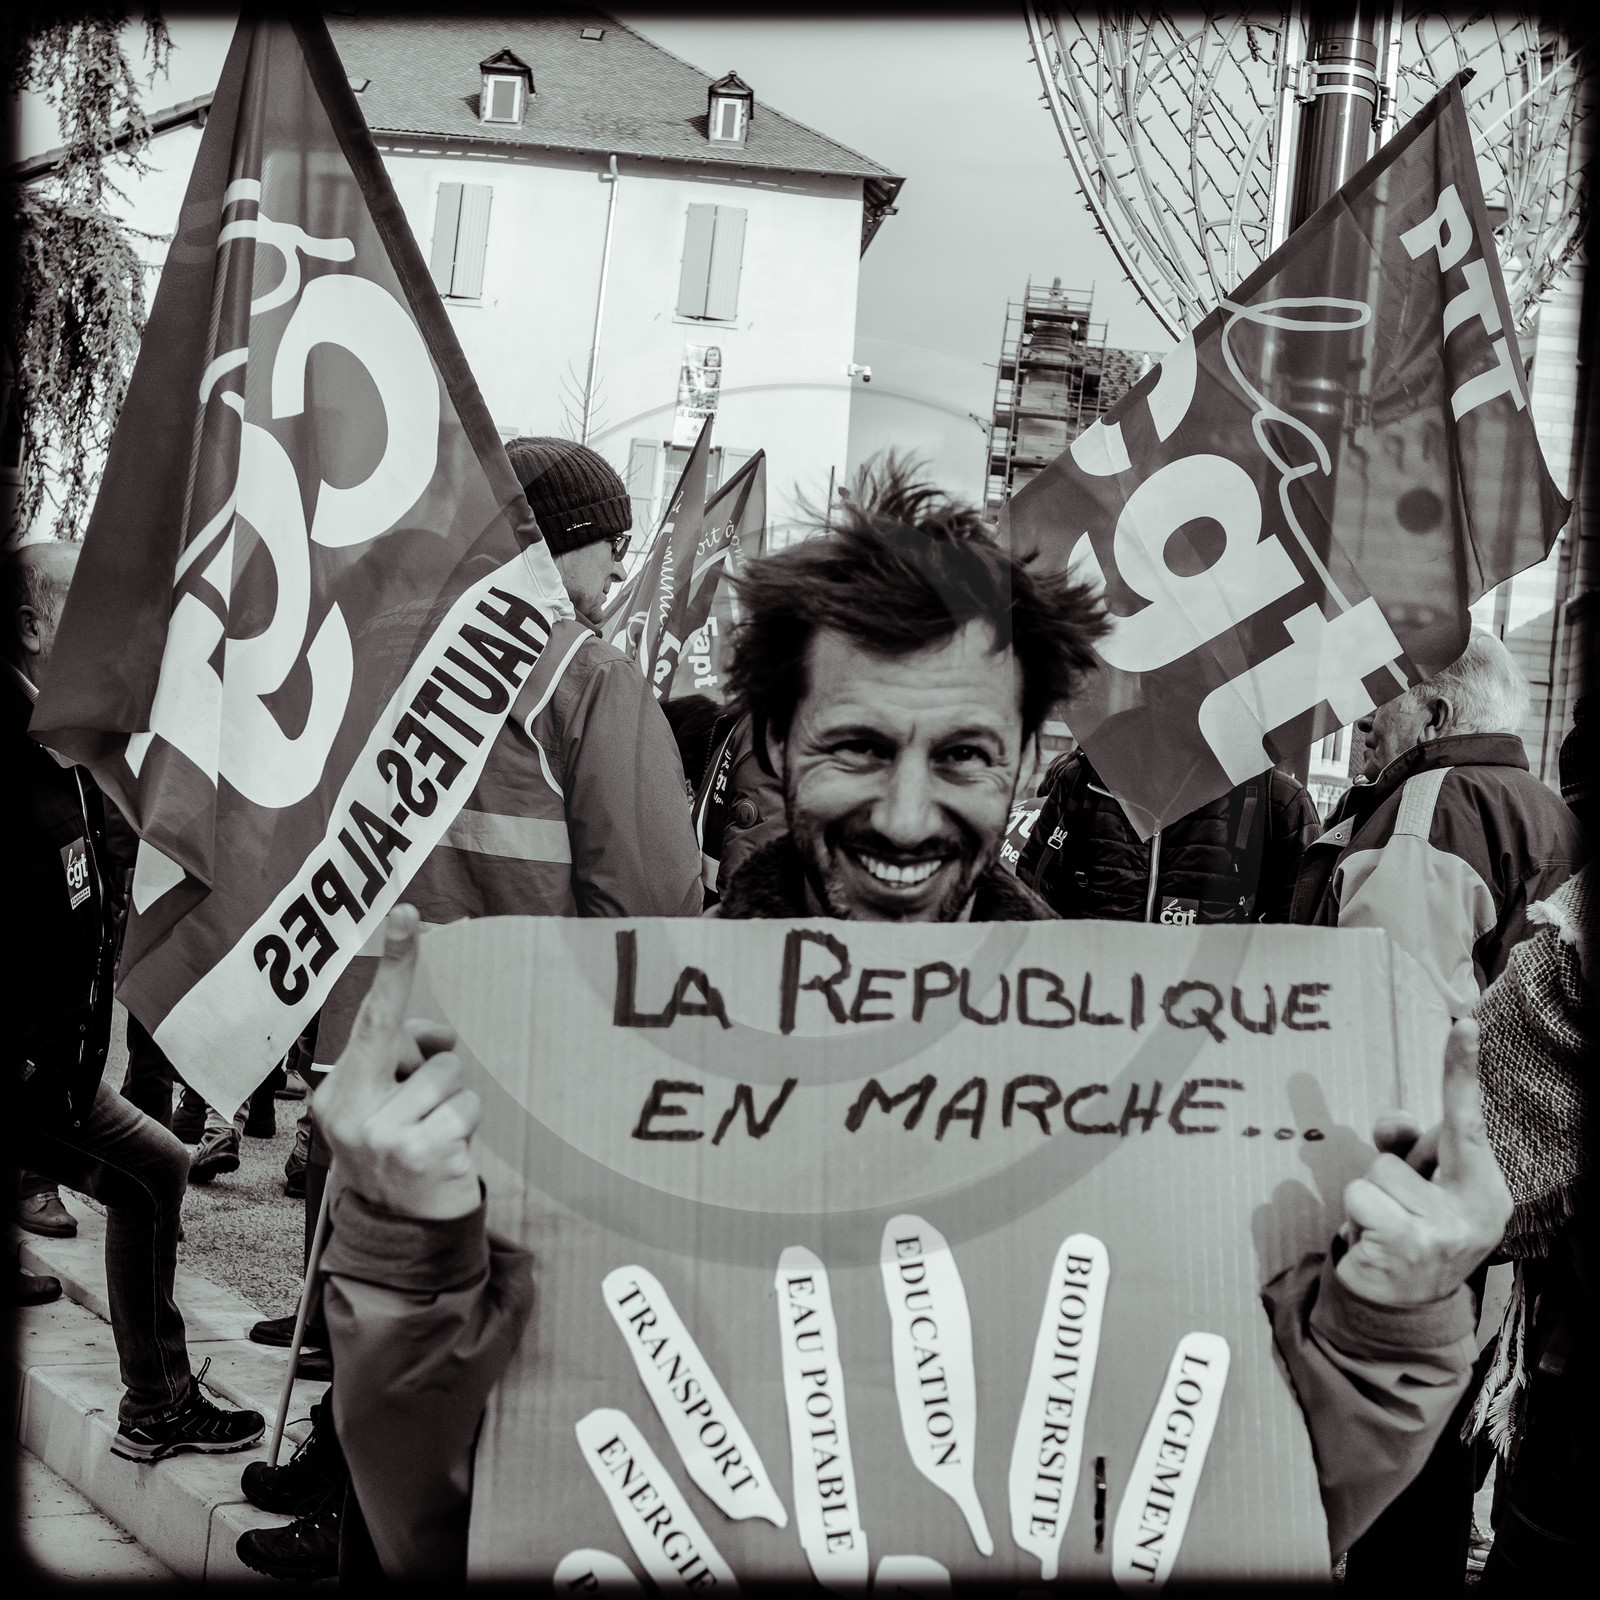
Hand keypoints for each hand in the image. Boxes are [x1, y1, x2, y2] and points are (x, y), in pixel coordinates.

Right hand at [315, 905, 481, 1219]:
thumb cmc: (399, 1153)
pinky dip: (466, 1128)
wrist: (399, 1234)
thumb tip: (440, 1035)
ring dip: (453, 1104)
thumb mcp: (388, 1105)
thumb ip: (404, 1061)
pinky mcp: (420, 1152)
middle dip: (432, 1057)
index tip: (409, 914)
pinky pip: (467, 1109)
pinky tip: (445, 1156)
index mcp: (339, 1093)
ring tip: (433, 1137)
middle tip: (425, 1096)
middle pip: (418, 1045)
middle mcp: (351, 1112)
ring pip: (450, 1077)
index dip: (394, 966)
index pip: (370, 1020)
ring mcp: (384, 1135)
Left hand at [1336, 1018, 1510, 1305]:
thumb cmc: (1412, 1229)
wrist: (1405, 1308)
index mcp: (1484, 1189)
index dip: (1460, 1071)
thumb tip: (1395, 1120)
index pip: (1468, 1122)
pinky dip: (1355, 1221)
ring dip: (1369, 1202)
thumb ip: (1407, 1144)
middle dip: (1388, 1178)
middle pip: (1397, 1156)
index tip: (1463, 1024)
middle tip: (1403, 1214)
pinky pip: (1357, 1202)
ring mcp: (1442, 1232)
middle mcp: (1474, 1210)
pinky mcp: (1406, 1247)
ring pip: (1373, 1177)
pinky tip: (1376, 1245)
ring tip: (1387, 1230)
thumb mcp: (1417, 1184)